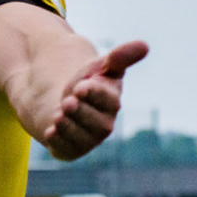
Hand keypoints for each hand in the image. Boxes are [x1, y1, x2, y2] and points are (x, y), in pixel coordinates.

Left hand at [44, 41, 147, 160]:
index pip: (109, 102)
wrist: (58, 97)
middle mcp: (104, 124)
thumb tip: (145, 46)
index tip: (80, 86)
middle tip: (68, 101)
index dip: (95, 95)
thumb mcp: (100, 66)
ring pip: (83, 140)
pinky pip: (65, 150)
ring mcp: (88, 140)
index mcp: (112, 103)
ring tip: (58, 114)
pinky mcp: (70, 149)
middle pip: (98, 125)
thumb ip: (121, 57)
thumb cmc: (85, 81)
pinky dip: (57, 141)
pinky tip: (50, 131)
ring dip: (69, 126)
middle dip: (81, 112)